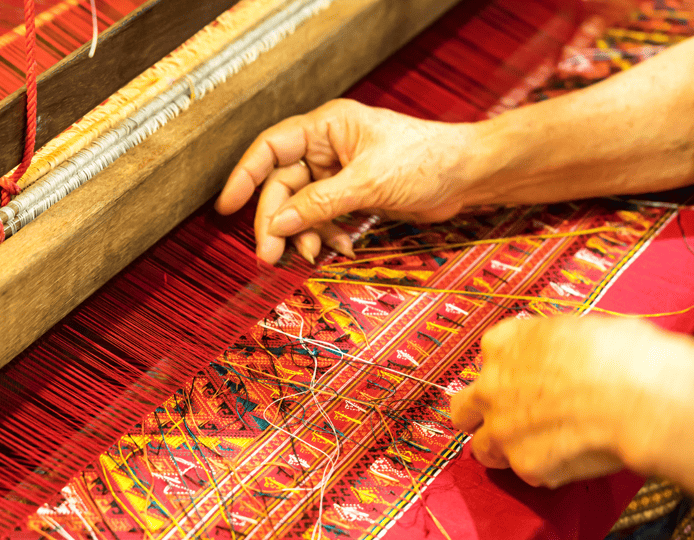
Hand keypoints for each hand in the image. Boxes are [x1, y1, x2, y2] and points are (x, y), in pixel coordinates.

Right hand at [215, 99, 481, 263]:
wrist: (467, 176)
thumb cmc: (425, 161)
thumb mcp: (367, 183)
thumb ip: (319, 204)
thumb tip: (277, 224)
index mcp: (326, 128)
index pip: (270, 149)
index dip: (244, 177)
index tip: (227, 208)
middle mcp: (327, 147)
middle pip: (283, 186)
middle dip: (277, 222)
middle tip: (268, 257)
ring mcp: (339, 172)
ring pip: (302, 207)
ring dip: (303, 234)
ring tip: (310, 256)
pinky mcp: (353, 194)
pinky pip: (324, 217)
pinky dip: (327, 235)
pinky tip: (339, 247)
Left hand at [450, 316, 693, 487]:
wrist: (644, 396)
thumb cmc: (626, 354)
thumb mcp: (581, 329)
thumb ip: (554, 347)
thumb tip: (569, 355)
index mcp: (505, 343)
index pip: (488, 359)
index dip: (508, 373)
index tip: (526, 382)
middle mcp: (491, 385)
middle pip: (464, 408)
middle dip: (479, 416)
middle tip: (509, 423)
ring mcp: (502, 429)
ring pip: (483, 448)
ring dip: (506, 450)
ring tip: (543, 450)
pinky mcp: (523, 464)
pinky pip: (528, 472)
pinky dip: (548, 470)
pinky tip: (576, 459)